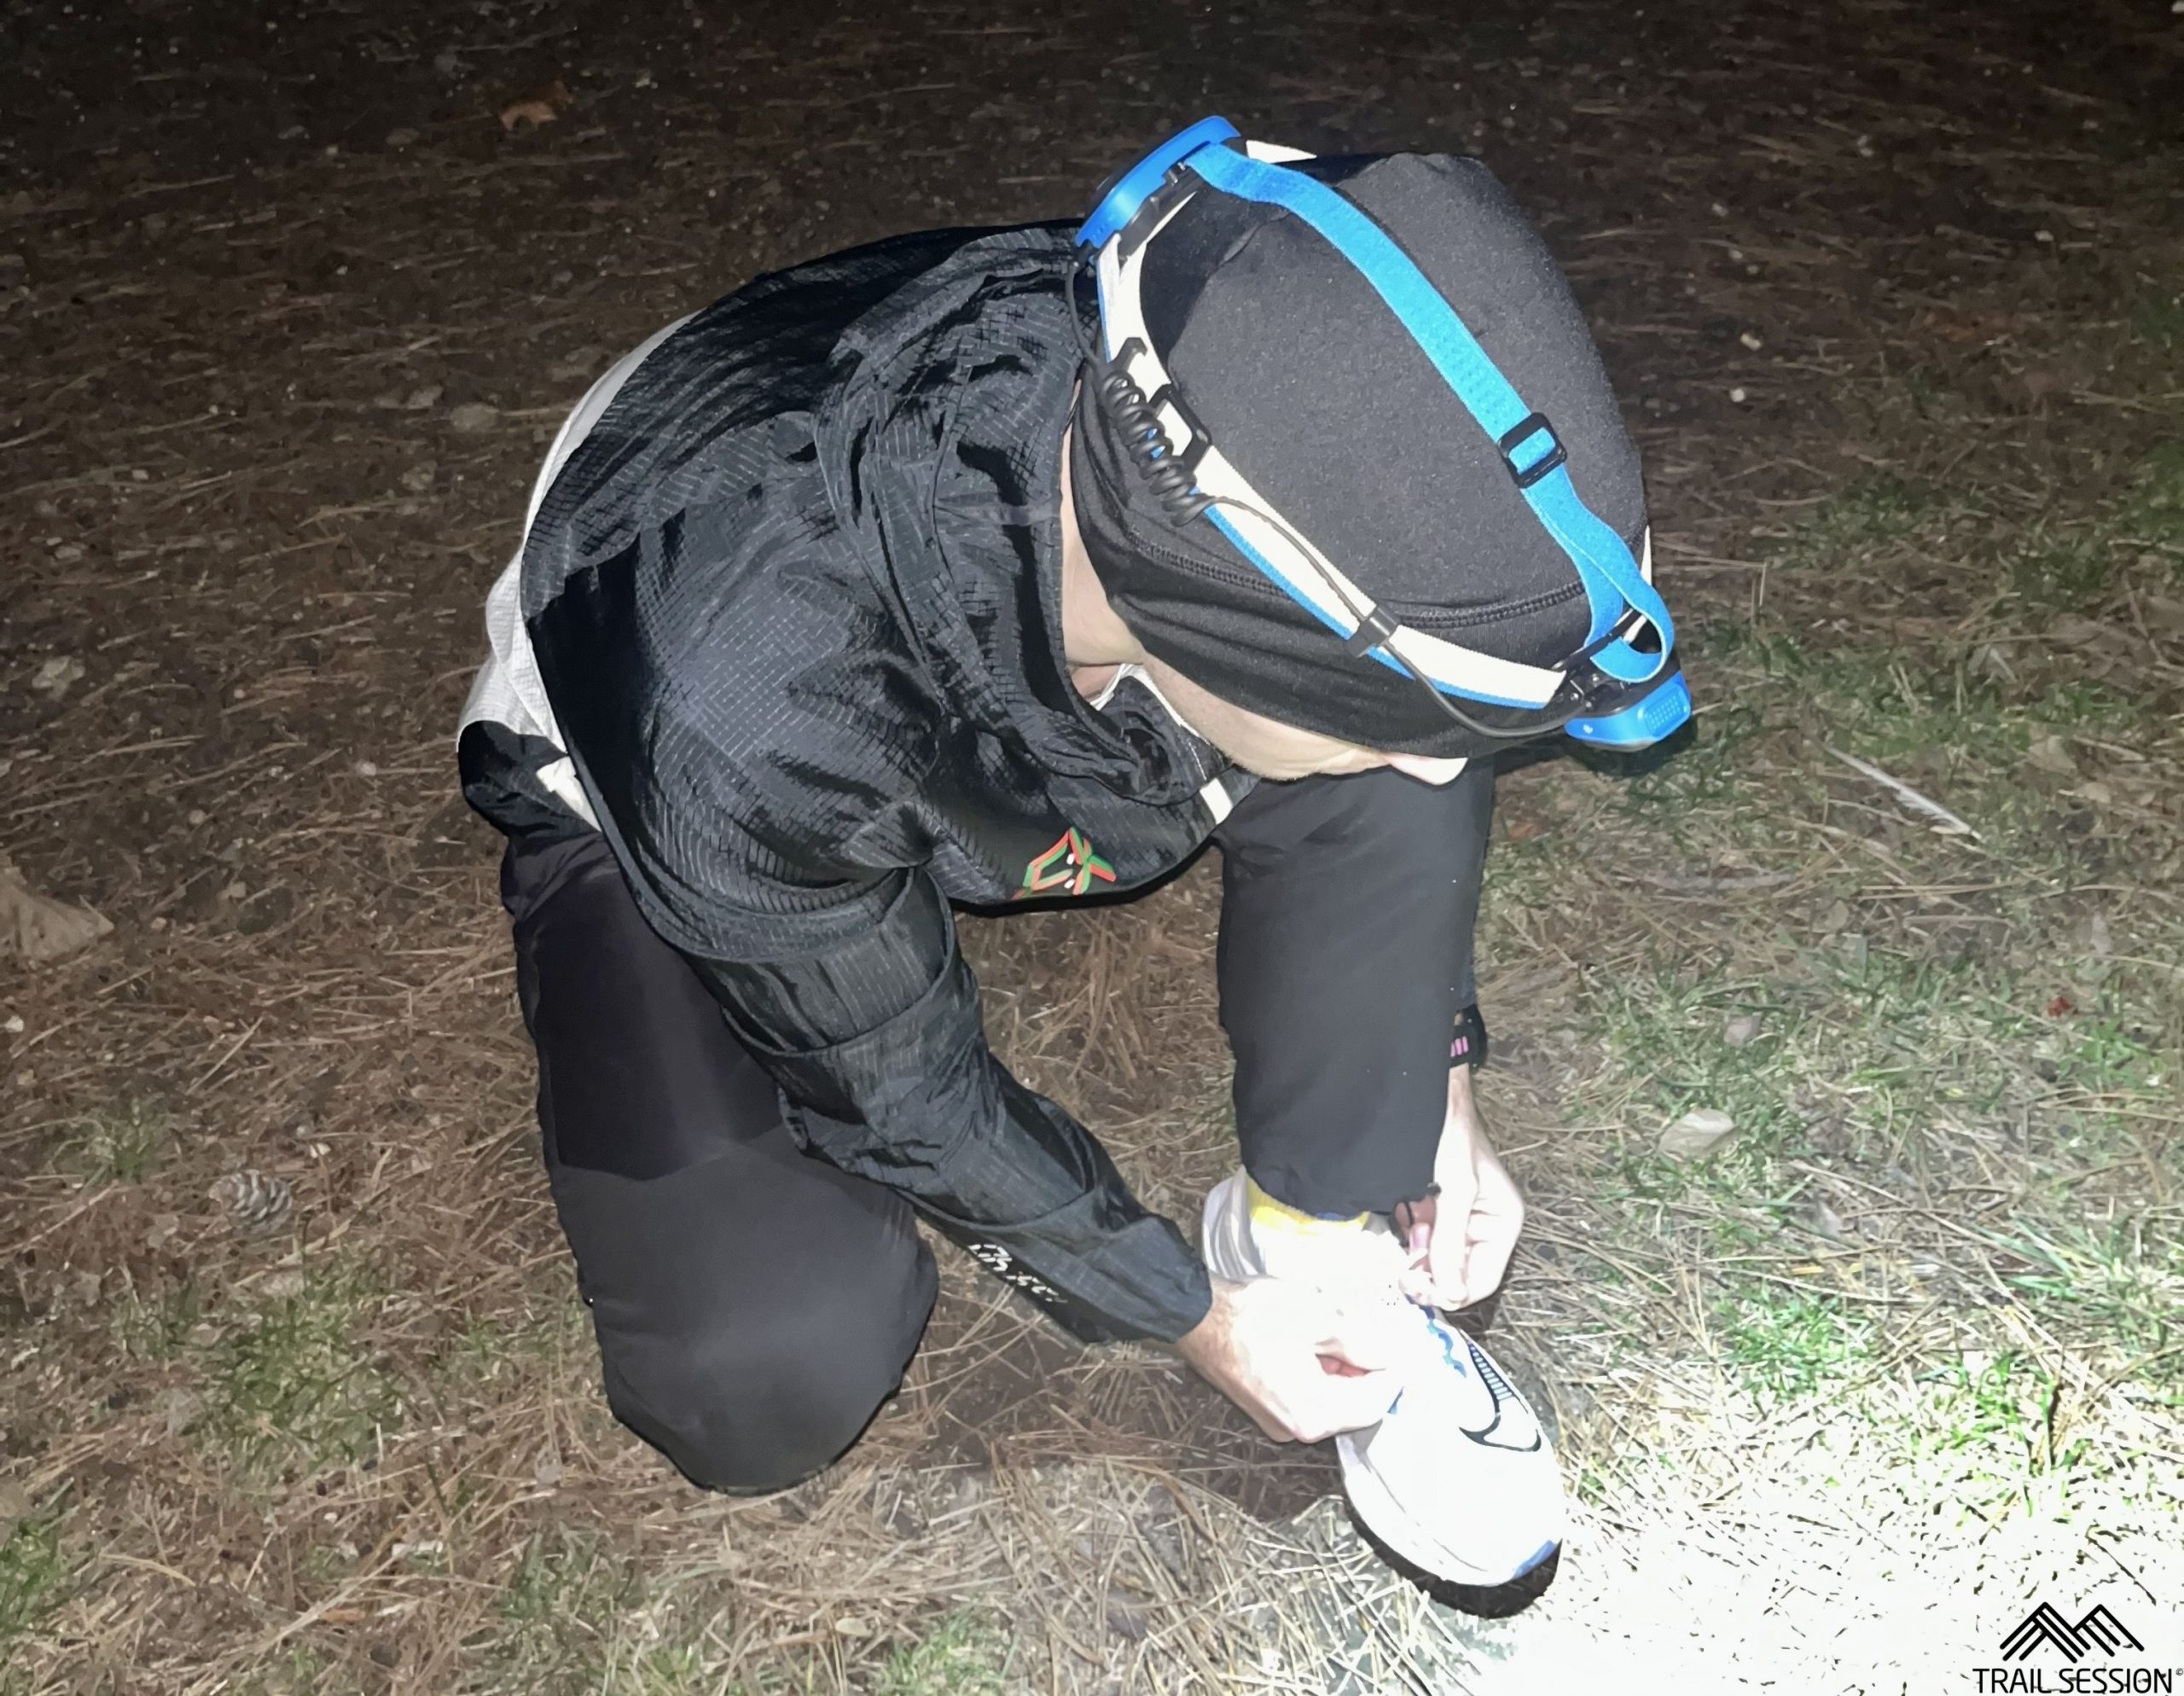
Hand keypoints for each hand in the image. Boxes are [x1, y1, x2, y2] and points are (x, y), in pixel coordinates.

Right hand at [1173, 1276, 1402, 1442]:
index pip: (1376, 1402)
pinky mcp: (1268, 1410)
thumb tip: (1394, 1354)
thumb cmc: (1255, 1315)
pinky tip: (1319, 1343)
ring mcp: (1281, 1423)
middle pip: (1355, 1406)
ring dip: (1347, 1371)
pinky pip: (1311, 1398)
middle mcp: (1300, 1429)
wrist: (1197, 1315)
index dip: (1398, 1373)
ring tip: (1345, 1332)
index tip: (1413, 1348)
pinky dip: (1324, 1375)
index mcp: (1315, 1413)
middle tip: (1382, 1334)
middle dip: (1372, 1371)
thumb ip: (1365, 1342)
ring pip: (1334, 1401)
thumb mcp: (1321, 1319)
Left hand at [1394, 1065, 1524, 1309]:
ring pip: (1434, 1259)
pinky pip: (1420, 1238)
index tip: (1416, 1289)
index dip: (1450, 1292)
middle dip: (1429, 1271)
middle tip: (1400, 1269)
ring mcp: (1456, 1220)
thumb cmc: (1449, 1134)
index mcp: (1503, 1223)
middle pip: (1456, 1274)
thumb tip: (1452, 1293)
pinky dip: (1408, 1232)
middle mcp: (1483, 1227)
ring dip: (1415, 1251)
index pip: (1481, 1281)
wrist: (1426, 1095)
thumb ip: (1451, 1241)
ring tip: (1407, 1222)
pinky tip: (1403, 1210)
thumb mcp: (1454, 1188)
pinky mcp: (1434, 1210)